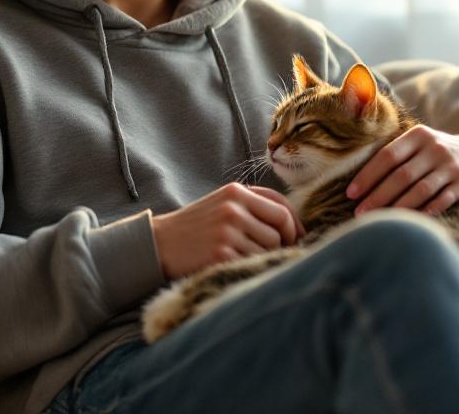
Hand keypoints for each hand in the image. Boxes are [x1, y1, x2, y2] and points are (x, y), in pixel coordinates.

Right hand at [151, 183, 306, 279]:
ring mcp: (226, 231)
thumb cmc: (198, 225)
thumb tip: (296, 224)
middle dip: (282, 244)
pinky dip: (250, 266)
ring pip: (269, 249)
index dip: (295, 226)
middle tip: (275, 253)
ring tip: (245, 256)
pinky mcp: (220, 254)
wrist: (160, 243)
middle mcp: (232, 208)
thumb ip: (256, 204)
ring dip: (264, 256)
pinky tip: (235, 264)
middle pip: (280, 231)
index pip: (281, 208)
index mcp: (235, 192)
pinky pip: (253, 263)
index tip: (298, 239)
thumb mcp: (224, 203)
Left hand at [344, 125, 458, 215]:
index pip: (387, 156)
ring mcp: (451, 165)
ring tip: (381, 221)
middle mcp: (435, 148)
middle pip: (402, 175)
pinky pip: (444, 199)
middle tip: (360, 213)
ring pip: (421, 189)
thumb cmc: (435, 153)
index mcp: (418, 135)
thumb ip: (395, 155)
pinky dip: (428, 210)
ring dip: (398, 207)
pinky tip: (413, 221)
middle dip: (378, 196)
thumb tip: (359, 181)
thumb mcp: (419, 143)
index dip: (368, 175)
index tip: (351, 193)